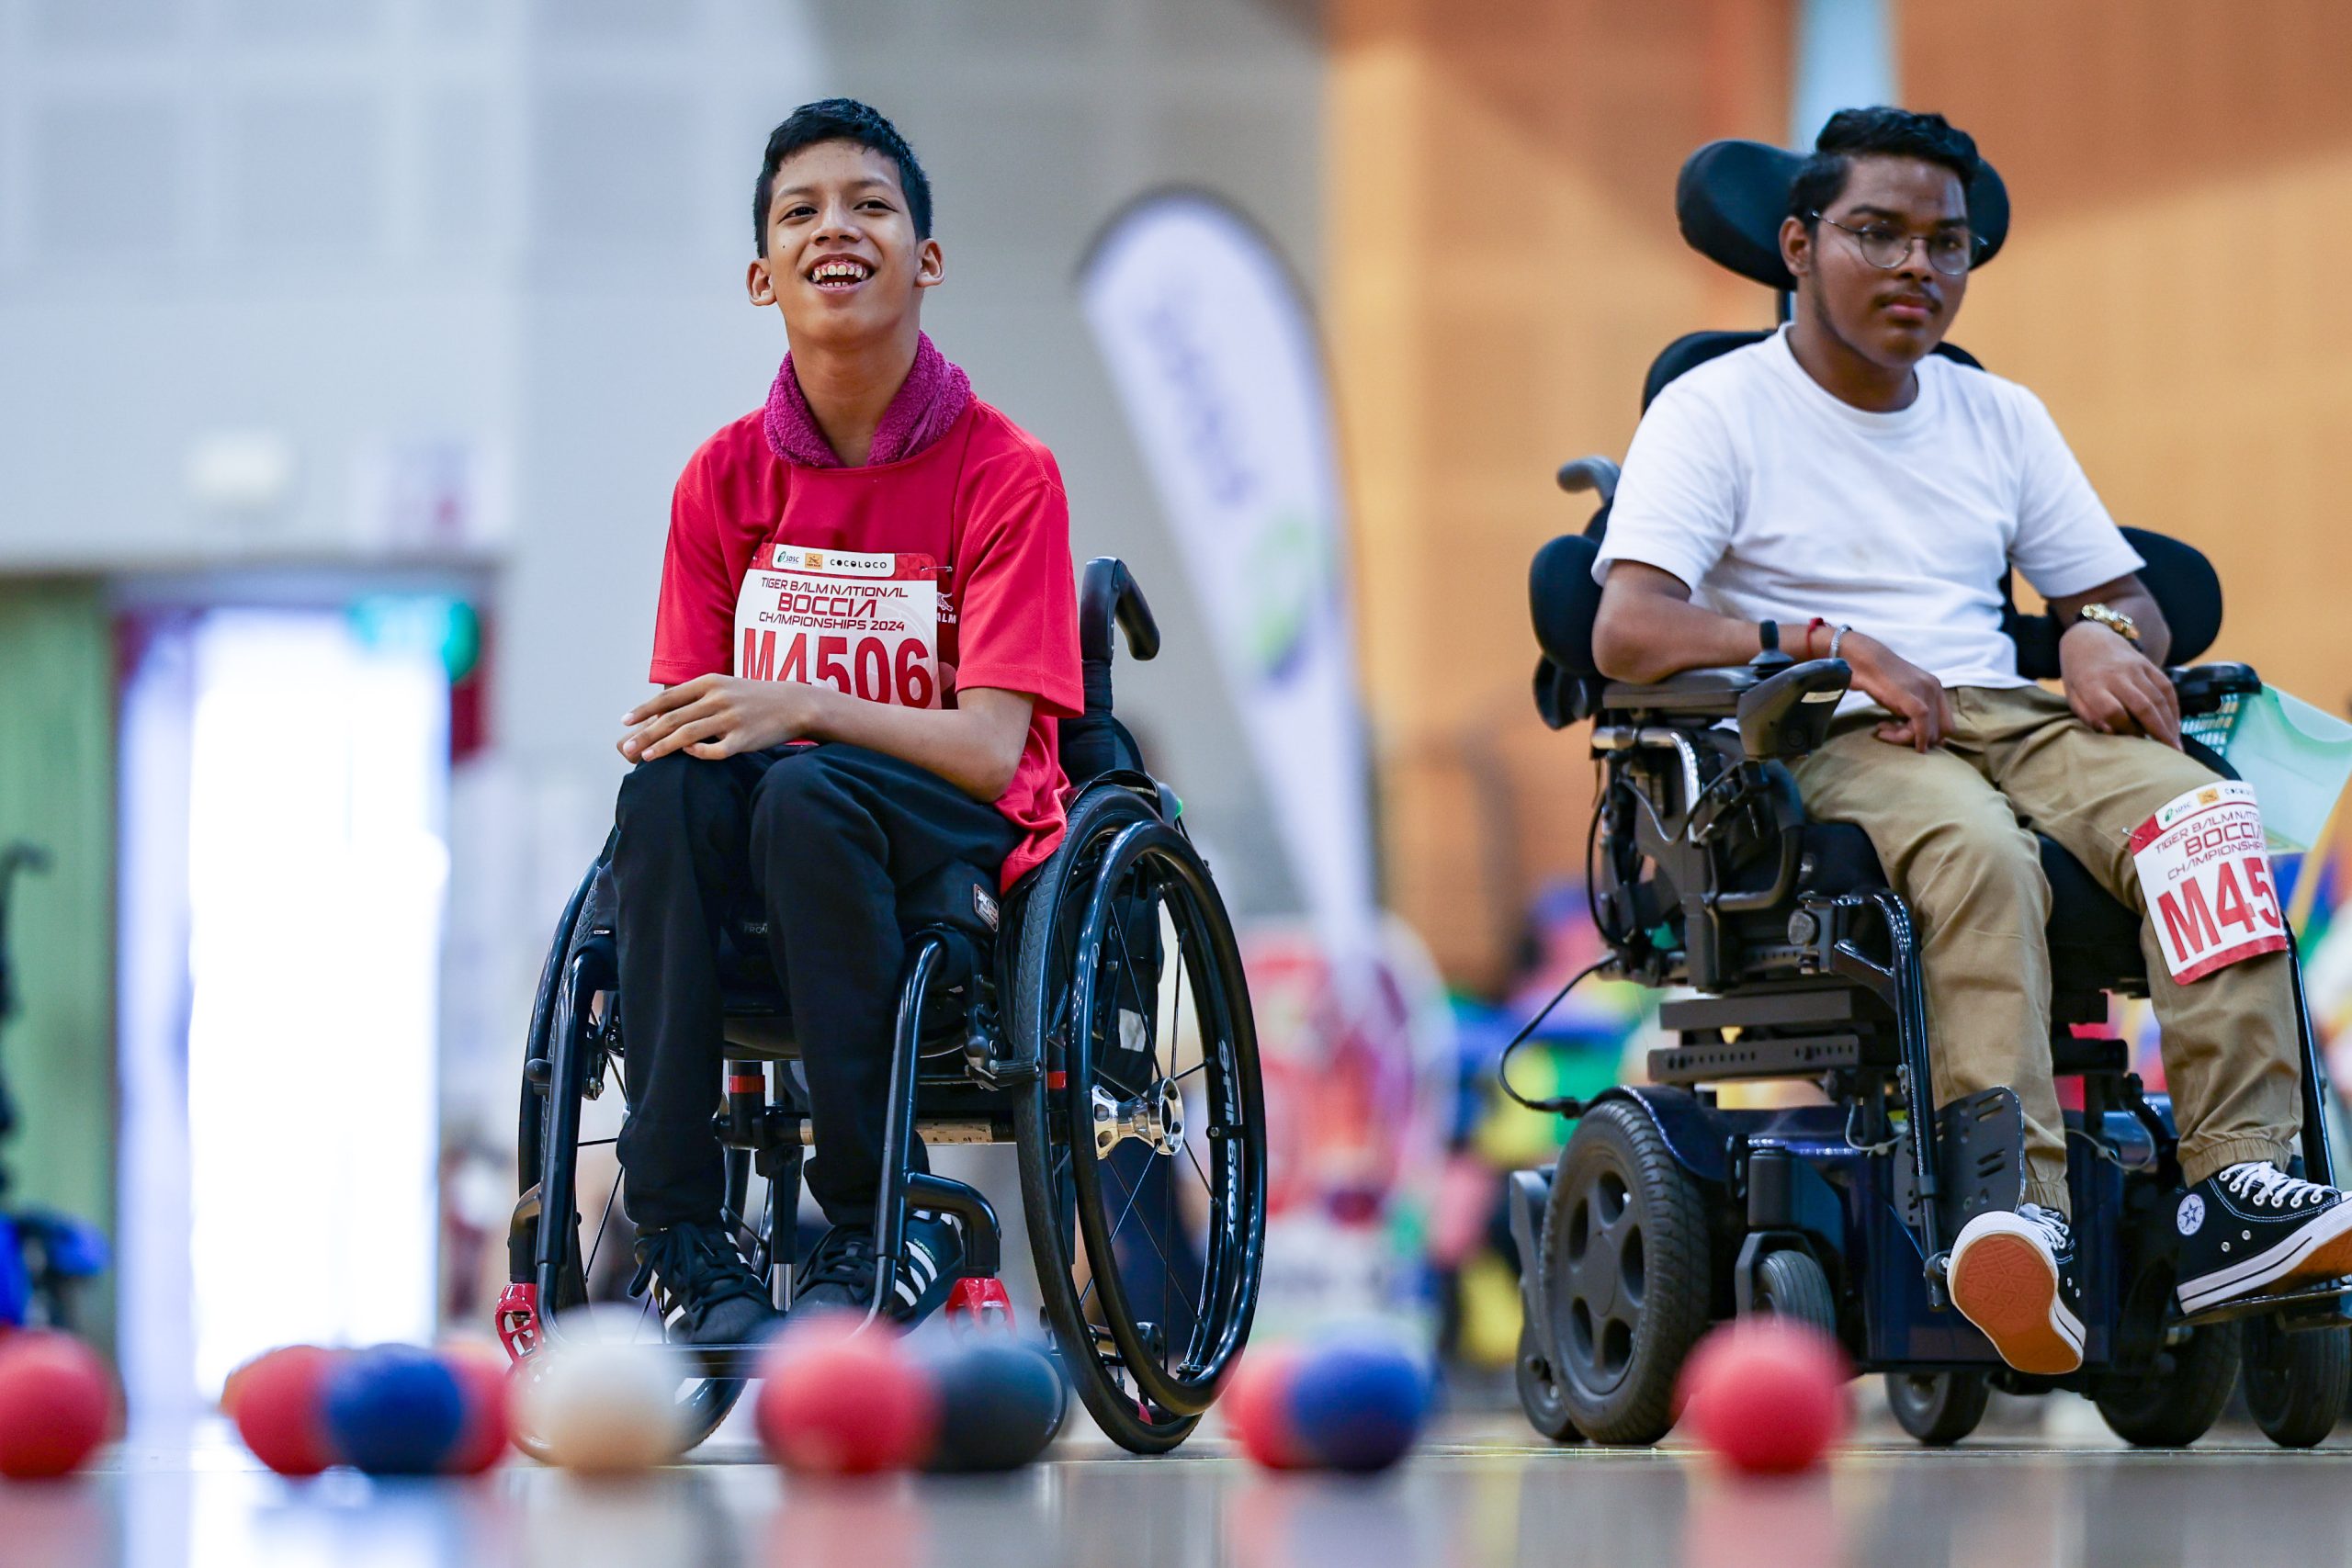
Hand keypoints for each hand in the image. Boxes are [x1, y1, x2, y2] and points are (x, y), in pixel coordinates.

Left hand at [619, 676, 823, 761]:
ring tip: (645, 756)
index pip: (668, 698)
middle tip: (626, 747)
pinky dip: (697, 754)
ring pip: (687, 735)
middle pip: (672, 718)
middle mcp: (717, 699)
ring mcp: (730, 719)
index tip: (624, 722)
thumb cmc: (754, 697)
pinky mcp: (743, 739)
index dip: (643, 710)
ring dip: (662, 747)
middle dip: (645, 733)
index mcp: (709, 682)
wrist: (795, 704)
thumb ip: (696, 696)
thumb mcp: (724, 686)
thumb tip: (662, 710)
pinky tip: (688, 755)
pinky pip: (714, 751)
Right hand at [1837, 631, 1955, 751]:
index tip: (1909, 739)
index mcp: (1935, 689)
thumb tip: (1920, 737)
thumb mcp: (1900, 697)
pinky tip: (1886, 734)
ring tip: (1881, 729)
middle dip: (1916, 739)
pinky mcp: (1912, 698)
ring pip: (1929, 732)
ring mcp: (1925, 693)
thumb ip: (1912, 713)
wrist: (1861, 658)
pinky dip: (1910, 738)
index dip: (1931, 737)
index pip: (1946, 724)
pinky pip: (1920, 726)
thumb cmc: (1876, 677)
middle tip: (1889, 733)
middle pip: (1940, 732)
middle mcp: (1935, 690)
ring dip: (1903, 738)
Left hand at [2060, 621, 2179, 747]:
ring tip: (2175, 746)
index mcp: (2092, 684)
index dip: (2124, 728)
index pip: (2112, 710)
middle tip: (2169, 754)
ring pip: (2158, 698)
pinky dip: (2174, 708)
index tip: (2132, 744)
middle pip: (2142, 705)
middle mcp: (2117, 675)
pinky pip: (2167, 687)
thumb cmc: (2079, 675)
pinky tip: (2176, 726)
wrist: (2089, 639)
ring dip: (2169, 723)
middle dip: (2157, 731)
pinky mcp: (2149, 665)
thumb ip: (2088, 715)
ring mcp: (2136, 668)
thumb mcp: (2072, 695)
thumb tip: (2111, 733)